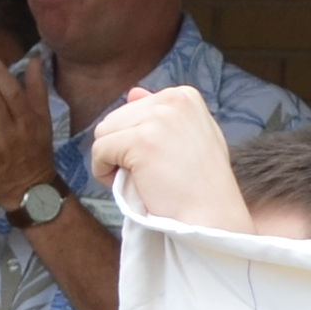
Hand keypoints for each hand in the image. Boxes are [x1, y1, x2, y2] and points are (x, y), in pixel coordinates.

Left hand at [88, 83, 241, 229]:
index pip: (134, 109)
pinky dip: (105, 172)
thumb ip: (164, 116)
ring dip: (112, 161)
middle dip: (121, 149)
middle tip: (148, 176)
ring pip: (103, 132)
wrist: (211, 216)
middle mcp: (172, 98)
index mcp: (184, 96)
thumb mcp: (190, 137)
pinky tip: (132, 184)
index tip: (158, 163)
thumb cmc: (201, 186)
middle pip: (115, 119)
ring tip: (140, 180)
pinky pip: (99, 151)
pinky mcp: (141, 140)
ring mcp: (157, 117)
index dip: (136, 140)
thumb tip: (133, 92)